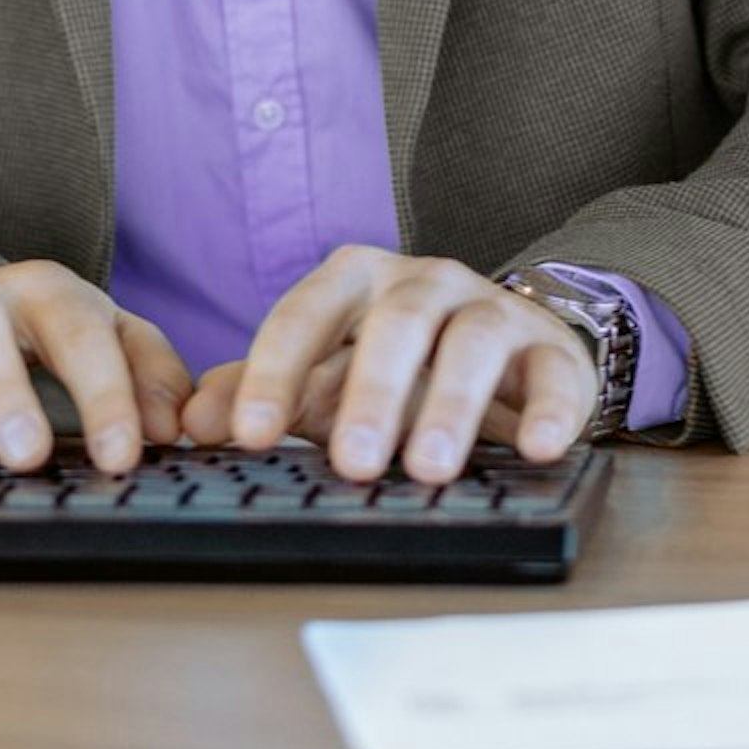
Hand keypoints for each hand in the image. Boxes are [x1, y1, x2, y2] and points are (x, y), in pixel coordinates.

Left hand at [181, 245, 596, 482]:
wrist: (507, 349)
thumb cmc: (399, 365)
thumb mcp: (324, 376)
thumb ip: (259, 394)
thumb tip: (192, 425)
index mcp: (355, 282)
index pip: (305, 315)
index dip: (274, 373)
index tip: (248, 435)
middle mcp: (424, 281)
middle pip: (395, 325)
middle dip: (371, 395)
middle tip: (351, 464)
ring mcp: (492, 308)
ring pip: (472, 341)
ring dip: (451, 405)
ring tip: (429, 467)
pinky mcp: (552, 349)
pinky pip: (556, 373)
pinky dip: (549, 411)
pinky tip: (538, 448)